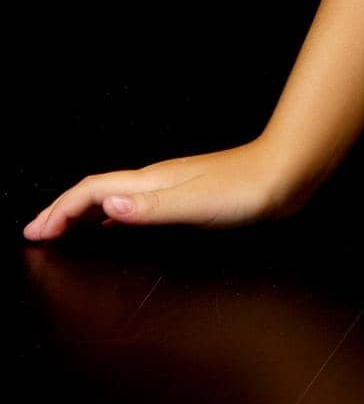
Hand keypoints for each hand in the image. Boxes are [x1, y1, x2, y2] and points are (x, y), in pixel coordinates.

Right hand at [21, 137, 305, 241]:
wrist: (288, 171)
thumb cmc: (248, 188)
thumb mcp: (196, 203)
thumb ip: (152, 207)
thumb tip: (106, 203)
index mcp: (154, 181)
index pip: (94, 189)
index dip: (61, 209)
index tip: (35, 231)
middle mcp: (160, 180)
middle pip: (98, 190)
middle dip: (63, 209)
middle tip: (36, 231)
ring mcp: (174, 186)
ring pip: (116, 195)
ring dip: (85, 211)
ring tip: (63, 228)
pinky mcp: (190, 196)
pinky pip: (136, 204)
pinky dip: (113, 214)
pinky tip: (117, 223)